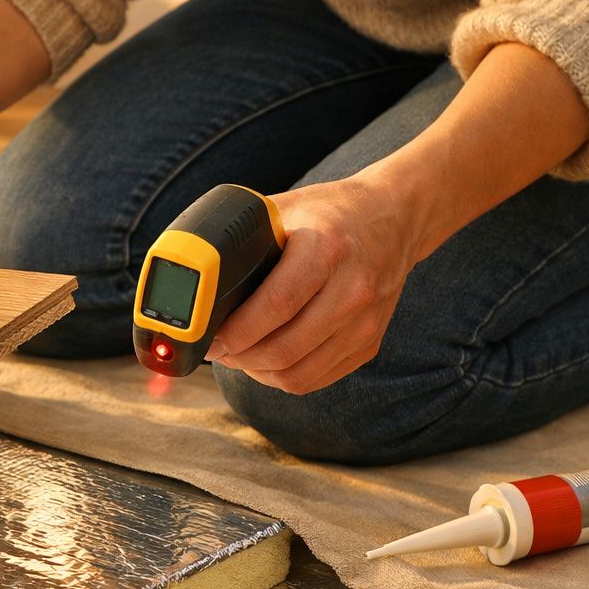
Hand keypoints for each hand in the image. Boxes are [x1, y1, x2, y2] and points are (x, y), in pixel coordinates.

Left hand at [206, 173, 428, 393]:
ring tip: (238, 354)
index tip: (209, 336)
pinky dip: (282, 376)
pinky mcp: (370, 342)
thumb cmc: (328, 213)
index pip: (277, 305)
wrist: (395, 218)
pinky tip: (266, 360)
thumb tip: (193, 276)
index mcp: (327, 248)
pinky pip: (315, 379)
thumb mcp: (284, 209)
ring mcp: (366, 321)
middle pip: (283, 349)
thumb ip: (244, 238)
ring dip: (256, 371)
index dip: (235, 331)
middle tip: (216, 348)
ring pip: (296, 374)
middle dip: (238, 357)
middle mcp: (353, 289)